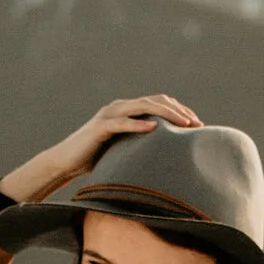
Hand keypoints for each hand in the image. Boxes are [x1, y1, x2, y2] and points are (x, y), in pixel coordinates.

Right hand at [0, 93, 200, 206]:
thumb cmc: (96, 158)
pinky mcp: (100, 127)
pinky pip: (122, 123)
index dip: (179, 110)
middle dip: (178, 111)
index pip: (159, 103)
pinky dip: (138, 124)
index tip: (197, 123)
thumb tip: (167, 158)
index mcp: (127, 110)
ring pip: (142, 107)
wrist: (66, 161)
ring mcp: (109, 115)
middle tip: (196, 123)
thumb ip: (142, 146)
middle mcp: (119, 107)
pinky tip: (154, 128)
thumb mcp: (124, 150)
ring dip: (165, 114)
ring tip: (183, 123)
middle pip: (155, 101)